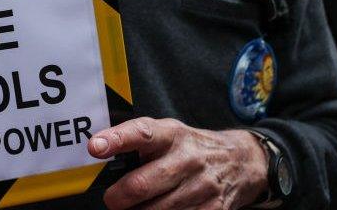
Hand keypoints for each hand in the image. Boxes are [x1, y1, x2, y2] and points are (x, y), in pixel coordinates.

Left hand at [88, 117, 268, 209]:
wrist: (240, 162)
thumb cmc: (191, 148)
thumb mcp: (168, 133)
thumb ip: (138, 140)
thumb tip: (99, 152)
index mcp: (171, 135)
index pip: (141, 133)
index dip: (117, 140)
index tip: (95, 147)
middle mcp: (187, 159)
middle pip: (142, 185)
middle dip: (118, 197)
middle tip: (113, 199)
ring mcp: (201, 186)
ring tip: (136, 206)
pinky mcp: (213, 209)